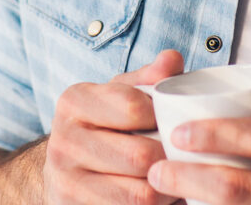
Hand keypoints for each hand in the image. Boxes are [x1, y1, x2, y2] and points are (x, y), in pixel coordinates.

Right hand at [44, 48, 185, 204]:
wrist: (65, 173)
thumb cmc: (104, 128)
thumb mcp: (121, 97)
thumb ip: (149, 78)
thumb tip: (172, 59)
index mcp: (75, 101)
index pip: (134, 106)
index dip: (165, 118)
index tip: (178, 124)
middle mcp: (63, 140)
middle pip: (141, 155)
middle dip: (171, 160)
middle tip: (188, 161)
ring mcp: (65, 180)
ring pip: (141, 193)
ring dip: (167, 190)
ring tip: (176, 181)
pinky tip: (159, 197)